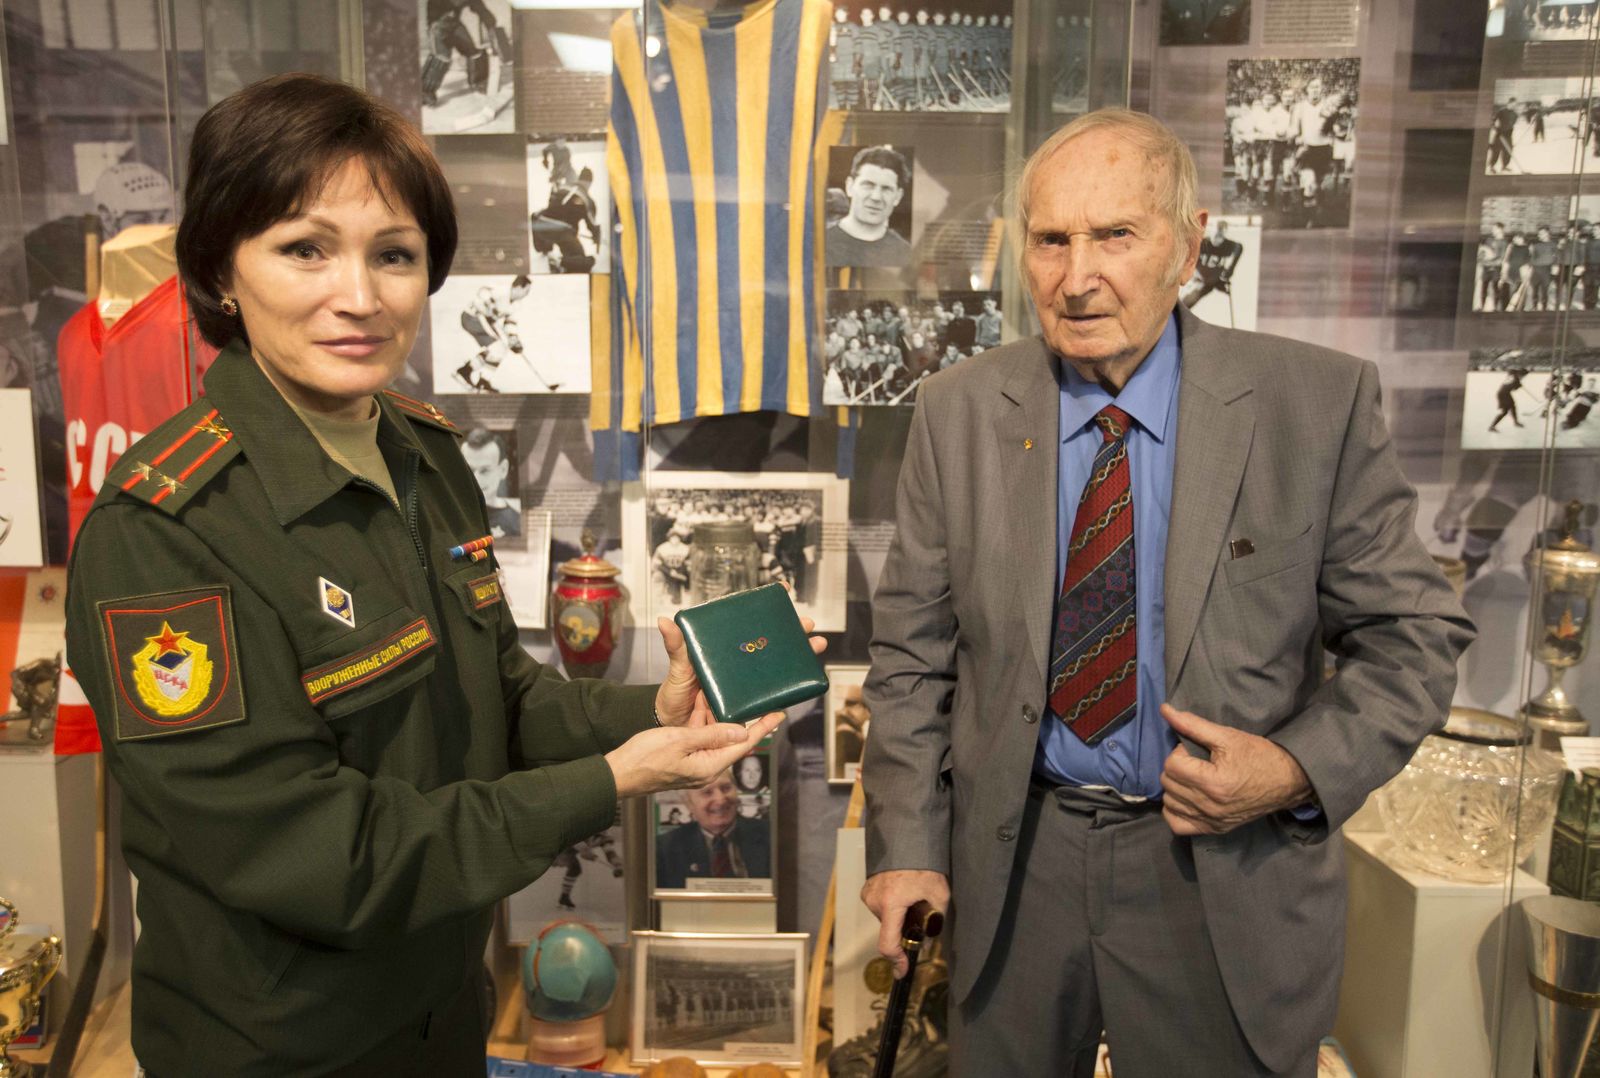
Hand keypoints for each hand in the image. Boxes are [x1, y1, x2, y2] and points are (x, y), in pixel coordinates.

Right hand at [605, 714, 783, 798]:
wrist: (618, 774)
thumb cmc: (645, 758)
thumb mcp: (680, 740)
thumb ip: (712, 735)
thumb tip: (742, 731)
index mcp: (711, 765)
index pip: (744, 743)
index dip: (763, 727)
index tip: (779, 713)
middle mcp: (707, 768)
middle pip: (734, 741)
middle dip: (745, 720)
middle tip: (761, 701)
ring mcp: (696, 765)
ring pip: (716, 737)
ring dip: (720, 718)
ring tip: (728, 696)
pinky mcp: (684, 760)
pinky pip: (701, 739)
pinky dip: (703, 722)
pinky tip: (702, 706)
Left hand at [653, 616, 828, 726]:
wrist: (675, 724)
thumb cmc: (674, 692)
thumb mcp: (676, 667)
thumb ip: (676, 646)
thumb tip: (665, 621)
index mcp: (722, 647)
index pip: (746, 620)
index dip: (765, 605)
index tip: (783, 590)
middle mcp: (737, 660)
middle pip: (769, 640)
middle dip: (792, 630)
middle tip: (807, 624)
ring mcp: (744, 680)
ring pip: (776, 664)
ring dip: (799, 654)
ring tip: (816, 645)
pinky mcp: (749, 701)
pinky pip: (772, 692)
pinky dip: (790, 686)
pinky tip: (803, 681)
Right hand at [861, 869, 949, 978]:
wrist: (909, 840)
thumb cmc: (926, 866)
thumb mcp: (939, 895)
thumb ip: (935, 919)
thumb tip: (930, 934)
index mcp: (891, 904)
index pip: (888, 943)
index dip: (897, 960)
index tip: (902, 970)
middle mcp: (875, 900)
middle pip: (889, 929)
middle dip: (903, 928)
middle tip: (919, 913)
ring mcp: (868, 893)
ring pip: (884, 918)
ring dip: (897, 915)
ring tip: (911, 896)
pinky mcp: (867, 887)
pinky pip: (879, 905)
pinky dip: (891, 906)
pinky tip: (902, 892)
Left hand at [1158, 703, 1313, 836]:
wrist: (1288, 781)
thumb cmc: (1259, 755)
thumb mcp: (1228, 736)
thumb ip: (1193, 724)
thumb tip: (1165, 710)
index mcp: (1213, 782)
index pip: (1172, 765)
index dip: (1181, 752)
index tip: (1197, 750)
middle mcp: (1209, 806)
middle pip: (1168, 783)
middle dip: (1177, 767)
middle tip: (1196, 762)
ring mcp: (1211, 821)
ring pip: (1169, 802)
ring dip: (1176, 787)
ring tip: (1193, 778)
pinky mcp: (1214, 830)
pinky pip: (1177, 825)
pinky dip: (1176, 811)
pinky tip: (1187, 798)